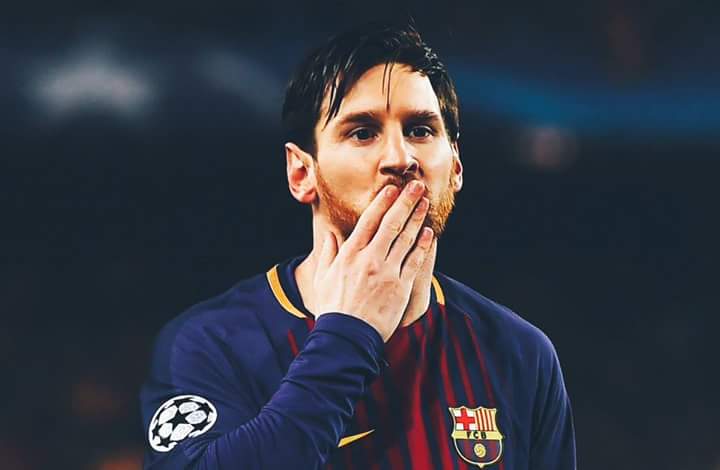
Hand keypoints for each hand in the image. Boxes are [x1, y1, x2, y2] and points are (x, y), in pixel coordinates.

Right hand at [313, 181, 433, 341]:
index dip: (382, 202)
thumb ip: (327, 253)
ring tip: (426, 203)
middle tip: (416, 186)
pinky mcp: (400, 287)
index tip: (392, 189)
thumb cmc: (333, 308)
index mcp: (349, 254)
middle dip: (405, 202)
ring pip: (406, 239)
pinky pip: (415, 262)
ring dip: (417, 219)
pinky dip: (423, 246)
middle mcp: (369, 259)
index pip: (368, 221)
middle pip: (391, 224)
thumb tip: (329, 234)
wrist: (346, 337)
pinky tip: (429, 234)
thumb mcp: (323, 278)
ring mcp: (386, 273)